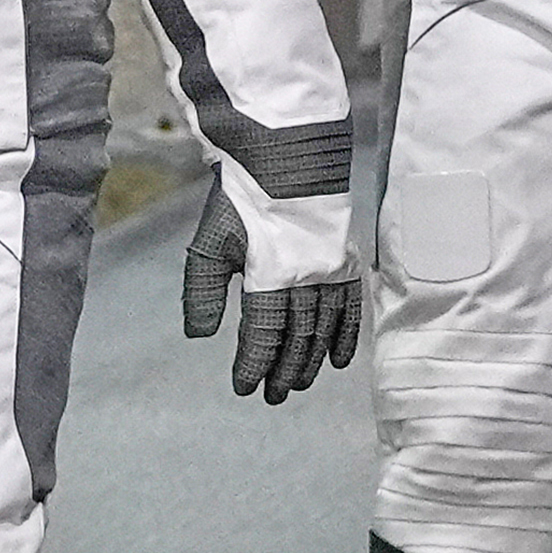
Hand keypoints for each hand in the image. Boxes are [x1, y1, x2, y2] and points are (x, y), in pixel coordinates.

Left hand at [180, 191, 362, 404]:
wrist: (288, 156)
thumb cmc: (241, 200)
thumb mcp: (210, 243)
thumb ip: (202, 292)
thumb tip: (200, 335)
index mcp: (271, 275)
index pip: (264, 333)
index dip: (254, 364)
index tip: (244, 387)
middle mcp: (307, 278)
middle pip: (297, 338)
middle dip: (283, 371)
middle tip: (271, 396)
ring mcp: (332, 271)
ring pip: (324, 329)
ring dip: (310, 362)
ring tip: (296, 384)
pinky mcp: (347, 261)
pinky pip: (351, 309)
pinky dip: (345, 337)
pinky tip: (336, 360)